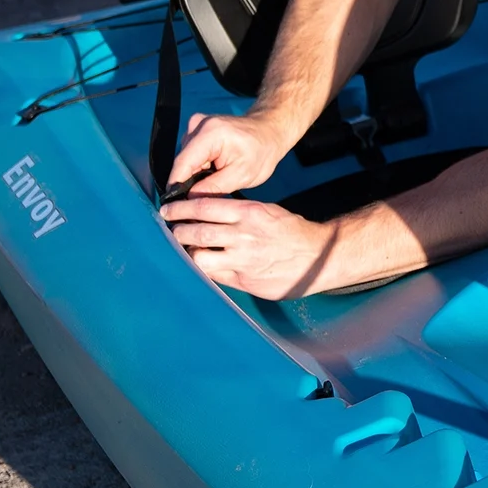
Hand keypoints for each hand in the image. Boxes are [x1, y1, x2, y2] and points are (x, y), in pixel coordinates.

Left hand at [159, 194, 340, 298]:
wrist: (319, 255)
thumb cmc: (292, 232)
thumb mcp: (267, 212)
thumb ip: (238, 213)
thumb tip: (207, 213)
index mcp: (249, 213)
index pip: (203, 207)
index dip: (180, 209)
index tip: (168, 210)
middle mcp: (243, 236)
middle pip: (195, 232)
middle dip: (178, 231)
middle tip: (173, 230)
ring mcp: (242, 260)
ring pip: (199, 257)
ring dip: (188, 252)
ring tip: (185, 249)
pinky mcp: (244, 281)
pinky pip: (213, 275)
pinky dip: (204, 269)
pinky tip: (203, 264)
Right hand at [165, 110, 291, 197]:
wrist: (270, 130)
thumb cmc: (262, 151)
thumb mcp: (242, 175)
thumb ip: (213, 188)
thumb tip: (188, 200)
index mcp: (210, 133)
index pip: (182, 164)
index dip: (176, 186)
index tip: (175, 207)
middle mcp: (198, 125)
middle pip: (183, 163)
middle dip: (189, 182)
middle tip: (203, 198)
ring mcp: (196, 125)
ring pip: (186, 160)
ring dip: (196, 174)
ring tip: (216, 180)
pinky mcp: (197, 130)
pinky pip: (191, 155)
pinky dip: (200, 166)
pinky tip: (215, 170)